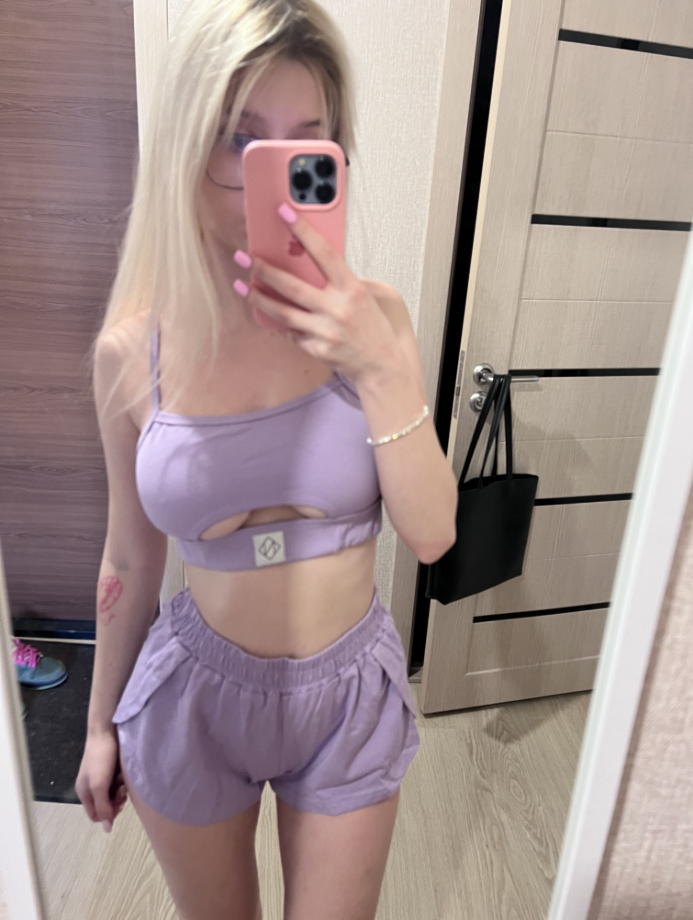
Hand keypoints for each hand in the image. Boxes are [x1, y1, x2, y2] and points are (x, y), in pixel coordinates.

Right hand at [75, 726, 127, 832]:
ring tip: (124, 781)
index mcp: (84, 793)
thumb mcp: (99, 785)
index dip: (107, 814)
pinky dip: (122, 781)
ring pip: (114, 795)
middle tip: (122, 791)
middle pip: (106, 806)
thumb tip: (107, 829)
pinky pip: (118, 783)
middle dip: (116, 801)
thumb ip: (103, 807)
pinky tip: (124, 774)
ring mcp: (102, 778)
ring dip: (121, 791)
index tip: (117, 805)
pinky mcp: (111, 769)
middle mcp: (92, 787)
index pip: (95, 815)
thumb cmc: (100, 759)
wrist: (106, 732)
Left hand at [233, 203, 404, 385]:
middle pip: (292, 286)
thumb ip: (342, 281)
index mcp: (352, 289)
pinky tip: (271, 315)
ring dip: (258, 298)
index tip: (284, 212)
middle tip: (244, 257)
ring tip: (242, 286)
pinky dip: (282, 323)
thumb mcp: (368, 296)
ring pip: (283, 312)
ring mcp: (325, 332)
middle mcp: (337, 309)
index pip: (324, 253)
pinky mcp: (317, 350)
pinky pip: (292, 333)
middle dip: (264, 269)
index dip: (303, 231)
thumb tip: (309, 264)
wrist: (383, 365)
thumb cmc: (374, 327)